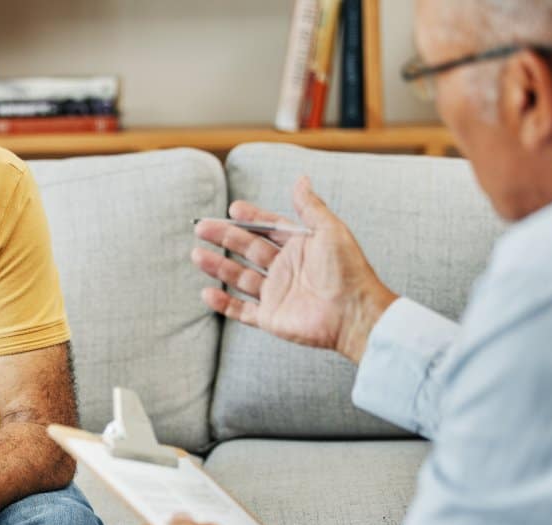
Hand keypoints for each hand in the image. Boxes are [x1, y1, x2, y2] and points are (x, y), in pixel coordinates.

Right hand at [192, 177, 396, 362]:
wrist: (354, 313)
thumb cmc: (347, 271)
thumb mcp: (330, 230)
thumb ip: (310, 206)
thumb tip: (301, 179)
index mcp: (299, 247)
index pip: (269, 229)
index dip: (251, 218)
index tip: (233, 209)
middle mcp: (285, 270)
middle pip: (248, 250)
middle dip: (225, 238)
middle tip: (203, 227)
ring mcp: (277, 294)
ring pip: (240, 278)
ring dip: (218, 266)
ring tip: (197, 255)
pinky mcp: (271, 318)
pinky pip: (242, 311)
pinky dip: (223, 304)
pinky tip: (207, 292)